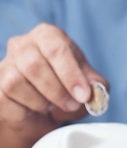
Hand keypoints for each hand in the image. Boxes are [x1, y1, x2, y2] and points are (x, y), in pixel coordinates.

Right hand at [0, 23, 106, 147]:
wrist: (42, 112)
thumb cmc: (68, 90)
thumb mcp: (88, 86)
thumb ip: (96, 85)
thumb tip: (96, 90)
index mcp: (48, 36)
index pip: (56, 48)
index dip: (71, 74)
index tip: (83, 95)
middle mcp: (22, 44)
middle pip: (34, 65)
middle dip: (57, 91)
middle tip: (72, 105)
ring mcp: (4, 64)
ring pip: (15, 82)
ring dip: (40, 101)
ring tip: (53, 106)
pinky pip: (4, 99)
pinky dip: (25, 112)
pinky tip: (35, 111)